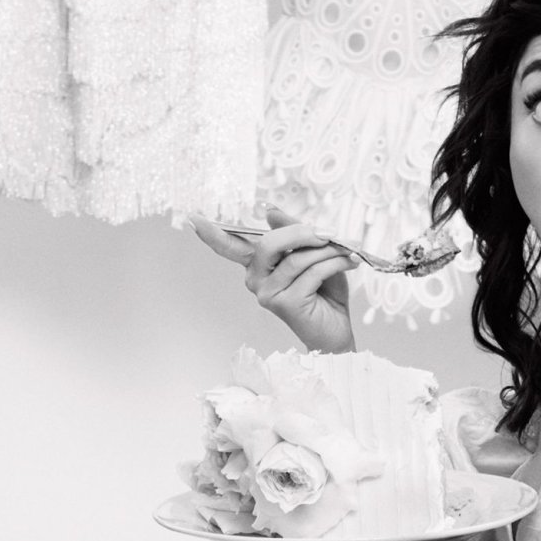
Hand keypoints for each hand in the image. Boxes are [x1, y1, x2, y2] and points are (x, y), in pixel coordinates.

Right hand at [189, 206, 359, 352]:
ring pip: (296, 258)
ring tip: (347, 252)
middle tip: (329, 232)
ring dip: (328, 251)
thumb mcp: (311, 253)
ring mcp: (267, 294)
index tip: (192, 218)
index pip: (230, 247)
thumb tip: (269, 212)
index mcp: (258, 266)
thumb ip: (293, 231)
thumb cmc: (325, 292)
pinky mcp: (284, 305)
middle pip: (268, 244)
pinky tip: (348, 264)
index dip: (212, 234)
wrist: (337, 329)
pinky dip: (334, 264)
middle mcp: (255, 280)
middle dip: (301, 233)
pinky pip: (310, 273)